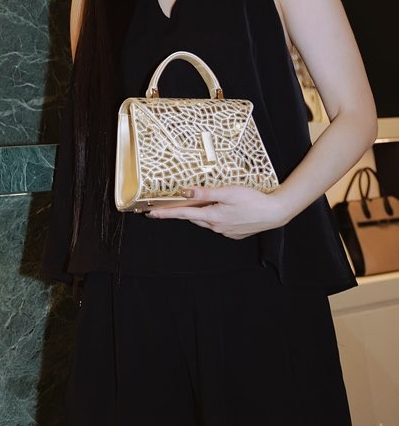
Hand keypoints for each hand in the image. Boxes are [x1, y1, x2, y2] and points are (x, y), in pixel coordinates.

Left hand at [144, 185, 289, 238]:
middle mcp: (216, 226)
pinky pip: (218, 224)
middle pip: (193, 217)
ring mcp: (225, 231)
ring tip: (199, 204)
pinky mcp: (234, 233)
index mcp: (212, 215)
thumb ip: (205, 193)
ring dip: (200, 213)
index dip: (165, 213)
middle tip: (170, 206)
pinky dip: (214, 217)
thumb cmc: (253, 200)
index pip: (183, 214)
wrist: (275, 213)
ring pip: (206, 221)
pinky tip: (221, 210)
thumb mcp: (227, 192)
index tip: (151, 214)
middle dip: (182, 212)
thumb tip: (185, 192)